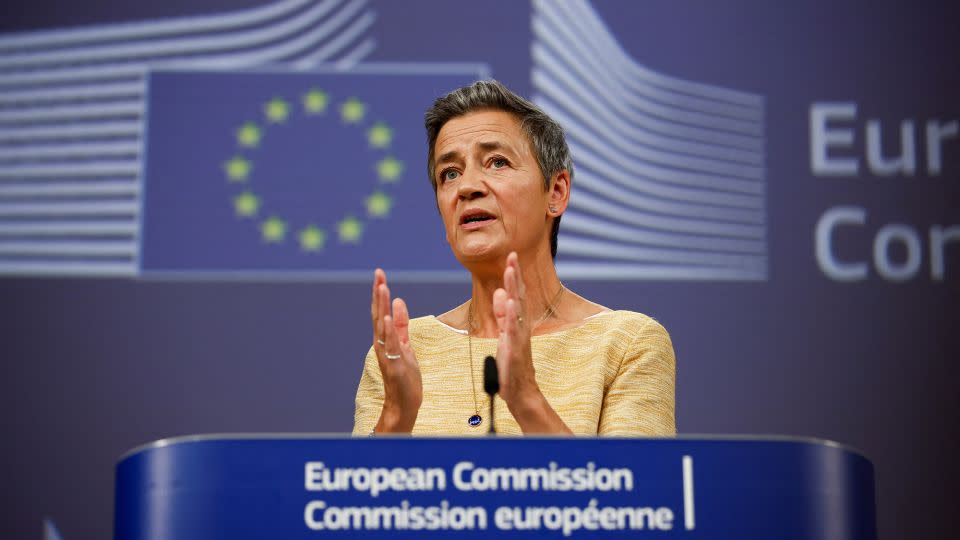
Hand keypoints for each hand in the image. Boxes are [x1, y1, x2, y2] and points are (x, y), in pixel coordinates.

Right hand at [370, 269, 421, 431]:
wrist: (403, 404)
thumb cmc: (404, 376)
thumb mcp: (405, 345)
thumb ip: (400, 324)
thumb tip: (398, 301)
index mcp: (385, 338)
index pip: (380, 311)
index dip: (380, 292)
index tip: (380, 274)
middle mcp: (381, 344)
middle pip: (378, 314)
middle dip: (378, 294)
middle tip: (378, 274)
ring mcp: (386, 354)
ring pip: (382, 327)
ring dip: (381, 307)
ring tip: (382, 289)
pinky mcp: (394, 365)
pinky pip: (390, 345)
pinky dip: (387, 332)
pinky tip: (385, 319)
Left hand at [492, 253, 572, 433]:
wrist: (520, 390)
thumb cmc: (513, 364)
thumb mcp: (505, 335)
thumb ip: (503, 315)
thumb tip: (499, 294)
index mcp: (516, 322)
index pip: (515, 294)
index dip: (513, 275)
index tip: (511, 256)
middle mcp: (521, 326)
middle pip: (518, 296)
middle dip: (515, 275)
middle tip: (513, 255)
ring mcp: (519, 337)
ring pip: (516, 308)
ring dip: (513, 289)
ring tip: (510, 271)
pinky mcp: (515, 349)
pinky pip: (513, 330)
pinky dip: (510, 315)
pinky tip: (508, 302)